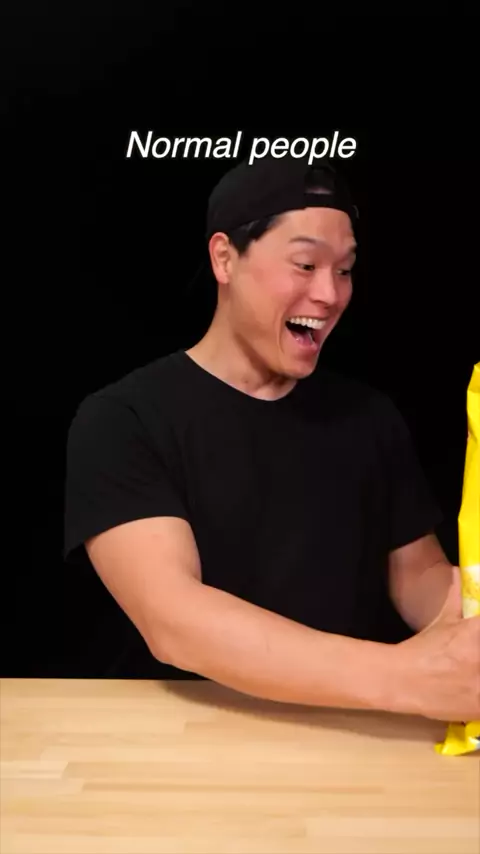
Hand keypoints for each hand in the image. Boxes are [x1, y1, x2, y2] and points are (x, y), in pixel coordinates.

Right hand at [392, 568, 479, 721]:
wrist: (403, 680)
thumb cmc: (423, 649)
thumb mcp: (442, 620)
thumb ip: (455, 596)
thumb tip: (457, 572)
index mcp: (473, 632)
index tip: (478, 628)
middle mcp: (478, 657)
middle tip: (476, 654)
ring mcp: (479, 685)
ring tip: (475, 668)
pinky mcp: (477, 706)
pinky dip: (479, 693)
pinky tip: (474, 686)